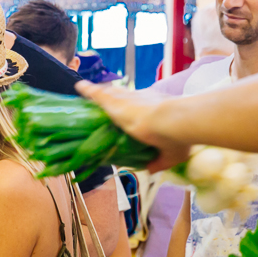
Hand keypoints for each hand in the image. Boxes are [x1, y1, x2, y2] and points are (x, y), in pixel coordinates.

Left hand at [74, 81, 190, 170]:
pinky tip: (80, 87)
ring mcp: (127, 99)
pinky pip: (97, 93)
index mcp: (157, 108)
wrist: (174, 121)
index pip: (142, 107)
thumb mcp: (171, 155)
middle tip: (104, 101)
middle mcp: (141, 99)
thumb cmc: (177, 137)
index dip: (133, 108)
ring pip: (110, 93)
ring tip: (87, 90)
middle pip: (124, 96)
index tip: (128, 113)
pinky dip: (88, 91)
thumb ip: (158, 162)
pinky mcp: (114, 102)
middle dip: (114, 97)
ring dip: (100, 93)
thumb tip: (149, 169)